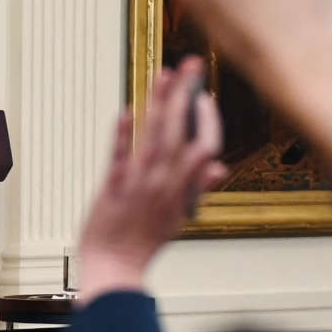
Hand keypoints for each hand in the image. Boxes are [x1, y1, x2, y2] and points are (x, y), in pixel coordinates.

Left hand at [76, 56, 225, 304]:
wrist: (114, 268)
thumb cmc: (143, 243)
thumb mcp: (179, 218)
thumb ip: (196, 189)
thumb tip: (219, 167)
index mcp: (183, 189)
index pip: (205, 146)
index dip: (207, 119)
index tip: (203, 95)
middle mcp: (164, 183)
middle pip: (181, 131)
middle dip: (186, 94)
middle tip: (190, 62)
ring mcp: (139, 186)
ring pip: (154, 138)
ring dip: (160, 104)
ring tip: (165, 74)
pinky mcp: (112, 190)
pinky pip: (119, 159)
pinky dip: (122, 135)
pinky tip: (126, 111)